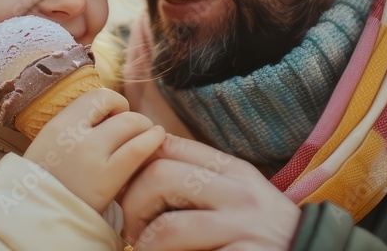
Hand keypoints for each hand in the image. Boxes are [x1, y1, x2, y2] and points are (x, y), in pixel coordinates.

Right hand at [23, 89, 165, 213]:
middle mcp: (74, 136)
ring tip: (148, 137)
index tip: (115, 120)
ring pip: (134, 124)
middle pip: (120, 110)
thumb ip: (79, 127)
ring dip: (146, 128)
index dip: (114, 104)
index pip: (99, 96)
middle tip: (134, 134)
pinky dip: (153, 141)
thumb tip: (116, 112)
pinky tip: (157, 141)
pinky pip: (139, 149)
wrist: (39, 219)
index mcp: (59, 125)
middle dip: (133, 119)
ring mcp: (90, 157)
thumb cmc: (51, 183)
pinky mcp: (105, 181)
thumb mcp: (52, 145)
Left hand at [120, 135, 300, 250]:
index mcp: (233, 170)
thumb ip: (198, 177)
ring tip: (147, 250)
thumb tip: (139, 164)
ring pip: (168, 227)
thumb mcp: (237, 195)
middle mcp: (240, 194)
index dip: (135, 164)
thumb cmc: (261, 233)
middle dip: (133, 204)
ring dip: (145, 244)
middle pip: (160, 177)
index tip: (126, 188)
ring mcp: (244, 229)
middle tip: (133, 229)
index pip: (168, 146)